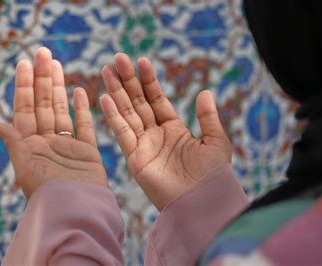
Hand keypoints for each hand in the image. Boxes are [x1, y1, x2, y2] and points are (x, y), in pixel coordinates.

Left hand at [0, 47, 106, 198]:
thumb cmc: (47, 194)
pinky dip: (81, 109)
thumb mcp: (24, 167)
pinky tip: (78, 91)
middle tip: (43, 52)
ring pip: (61, 109)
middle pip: (43, 104)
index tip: (24, 63)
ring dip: (58, 87)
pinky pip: (83, 125)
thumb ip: (14, 143)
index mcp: (28, 145)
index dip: (23, 86)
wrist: (75, 211)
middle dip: (42, 78)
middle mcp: (46, 142)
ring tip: (55, 64)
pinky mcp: (86, 151)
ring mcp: (66, 145)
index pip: (25, 108)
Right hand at [100, 54, 230, 209]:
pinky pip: (122, 133)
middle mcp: (156, 135)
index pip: (157, 99)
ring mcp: (143, 145)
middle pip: (138, 102)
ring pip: (127, 113)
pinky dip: (113, 116)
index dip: (149, 80)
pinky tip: (105, 98)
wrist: (202, 202)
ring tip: (106, 71)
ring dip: (116, 92)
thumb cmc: (213, 175)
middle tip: (117, 59)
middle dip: (128, 80)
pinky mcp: (135, 158)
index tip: (141, 61)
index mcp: (174, 130)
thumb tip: (205, 91)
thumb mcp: (215, 141)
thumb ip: (208, 117)